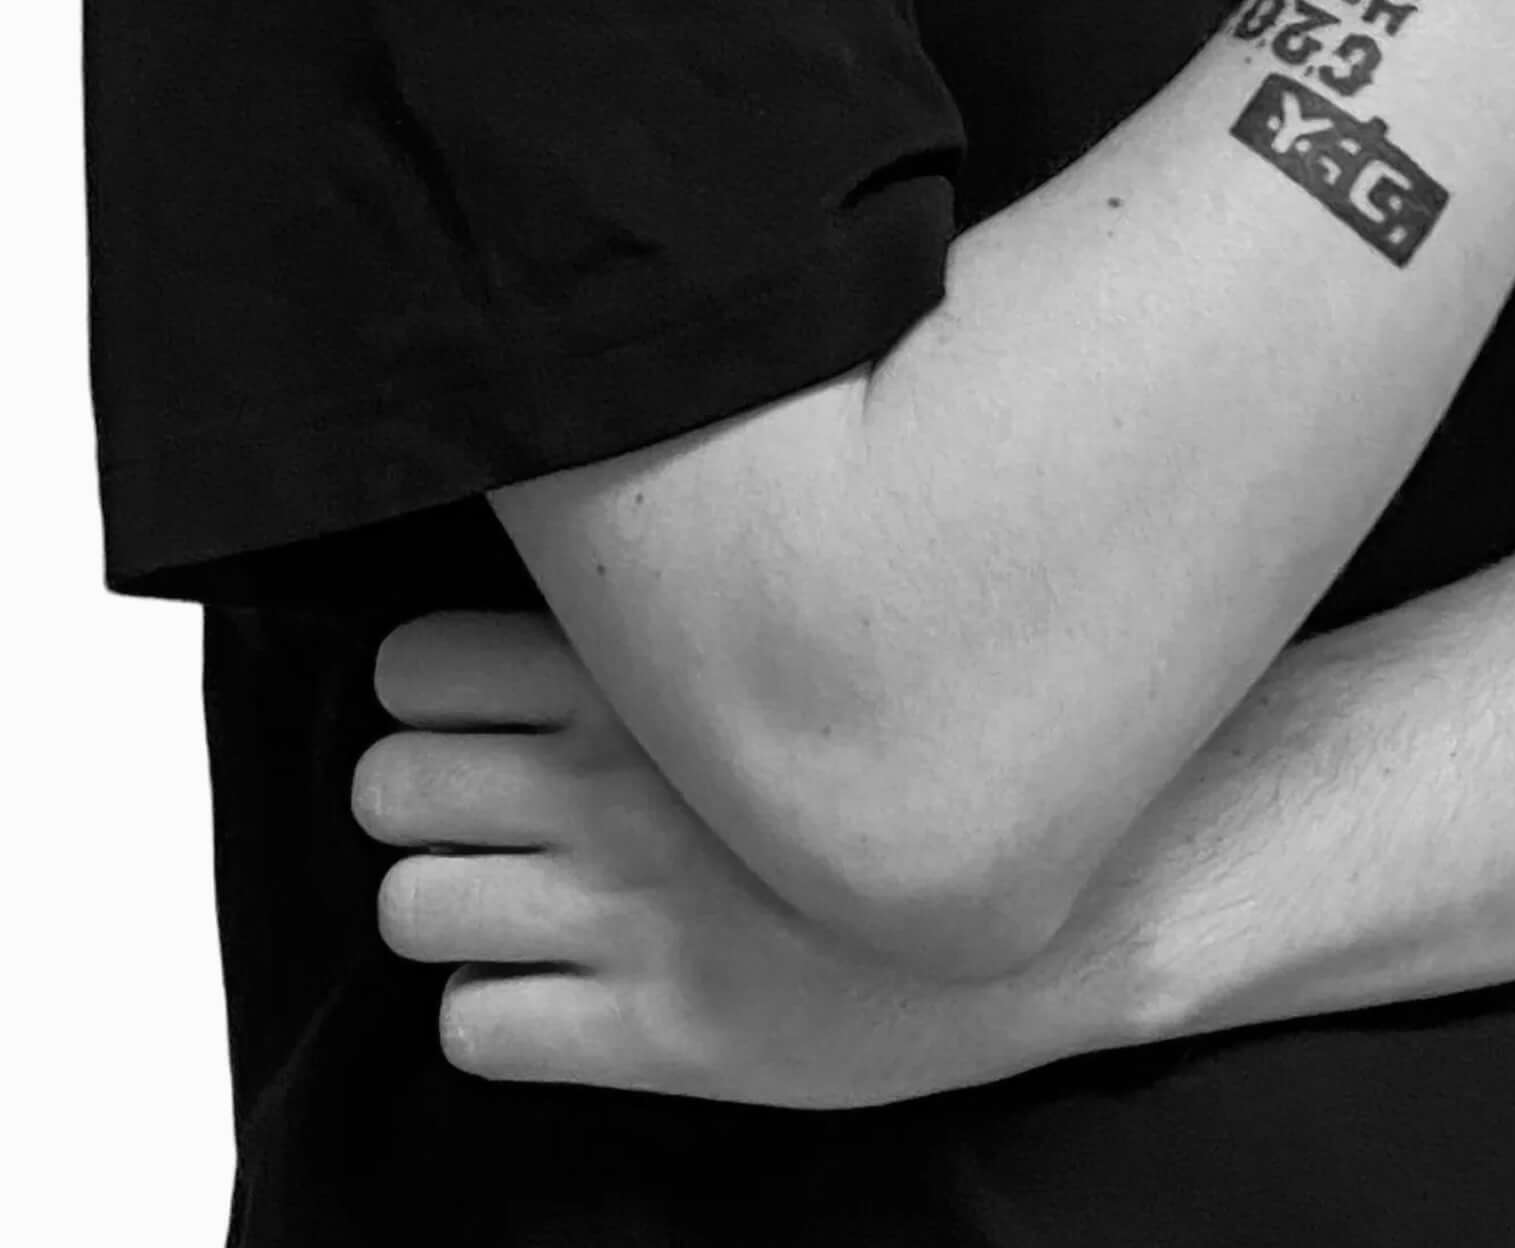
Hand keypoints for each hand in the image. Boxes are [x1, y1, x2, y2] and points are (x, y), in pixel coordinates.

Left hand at [352, 611, 1099, 1109]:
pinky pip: (472, 1028)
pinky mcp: (659, 1034)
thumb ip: (669, 612)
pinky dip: (497, 1012)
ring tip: (520, 901)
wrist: (1048, 901)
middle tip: (488, 813)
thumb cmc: (915, 759)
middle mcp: (619, 784)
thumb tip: (564, 560)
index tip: (473, 712)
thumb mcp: (796, 639)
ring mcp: (634, 911)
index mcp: (645, 673)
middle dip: (420, 802)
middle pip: (386, 787)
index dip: (424, 694)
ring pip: (408, 907)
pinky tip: (564, 986)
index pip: (413, 665)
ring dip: (451, 907)